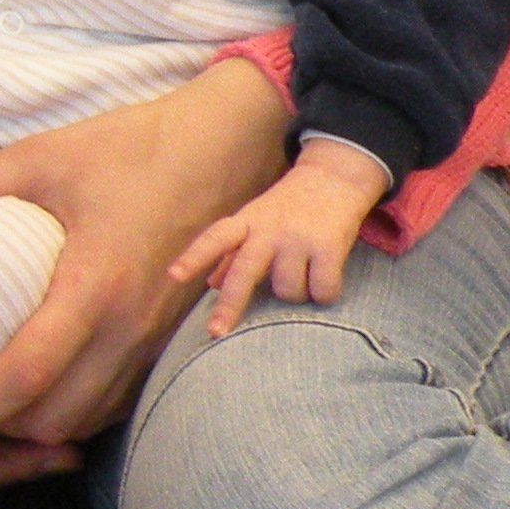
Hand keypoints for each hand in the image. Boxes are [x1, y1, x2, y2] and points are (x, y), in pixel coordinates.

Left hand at [0, 58, 288, 470]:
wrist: (223, 148)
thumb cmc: (130, 149)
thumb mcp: (40, 156)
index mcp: (95, 286)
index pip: (29, 373)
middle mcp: (129, 330)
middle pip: (53, 418)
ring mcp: (152, 345)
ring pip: (83, 421)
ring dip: (30, 428)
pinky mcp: (164, 346)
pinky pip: (110, 405)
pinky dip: (69, 413)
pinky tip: (35, 392)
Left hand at [166, 138, 388, 339]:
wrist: (335, 176)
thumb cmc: (290, 206)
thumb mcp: (257, 220)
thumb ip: (233, 252)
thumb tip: (210, 284)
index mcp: (247, 222)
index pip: (216, 239)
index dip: (194, 258)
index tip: (174, 277)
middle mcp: (269, 230)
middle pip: (244, 271)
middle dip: (229, 305)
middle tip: (215, 332)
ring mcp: (298, 238)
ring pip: (287, 291)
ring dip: (297, 293)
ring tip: (305, 270)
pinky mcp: (328, 246)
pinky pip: (321, 291)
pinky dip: (325, 293)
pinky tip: (326, 277)